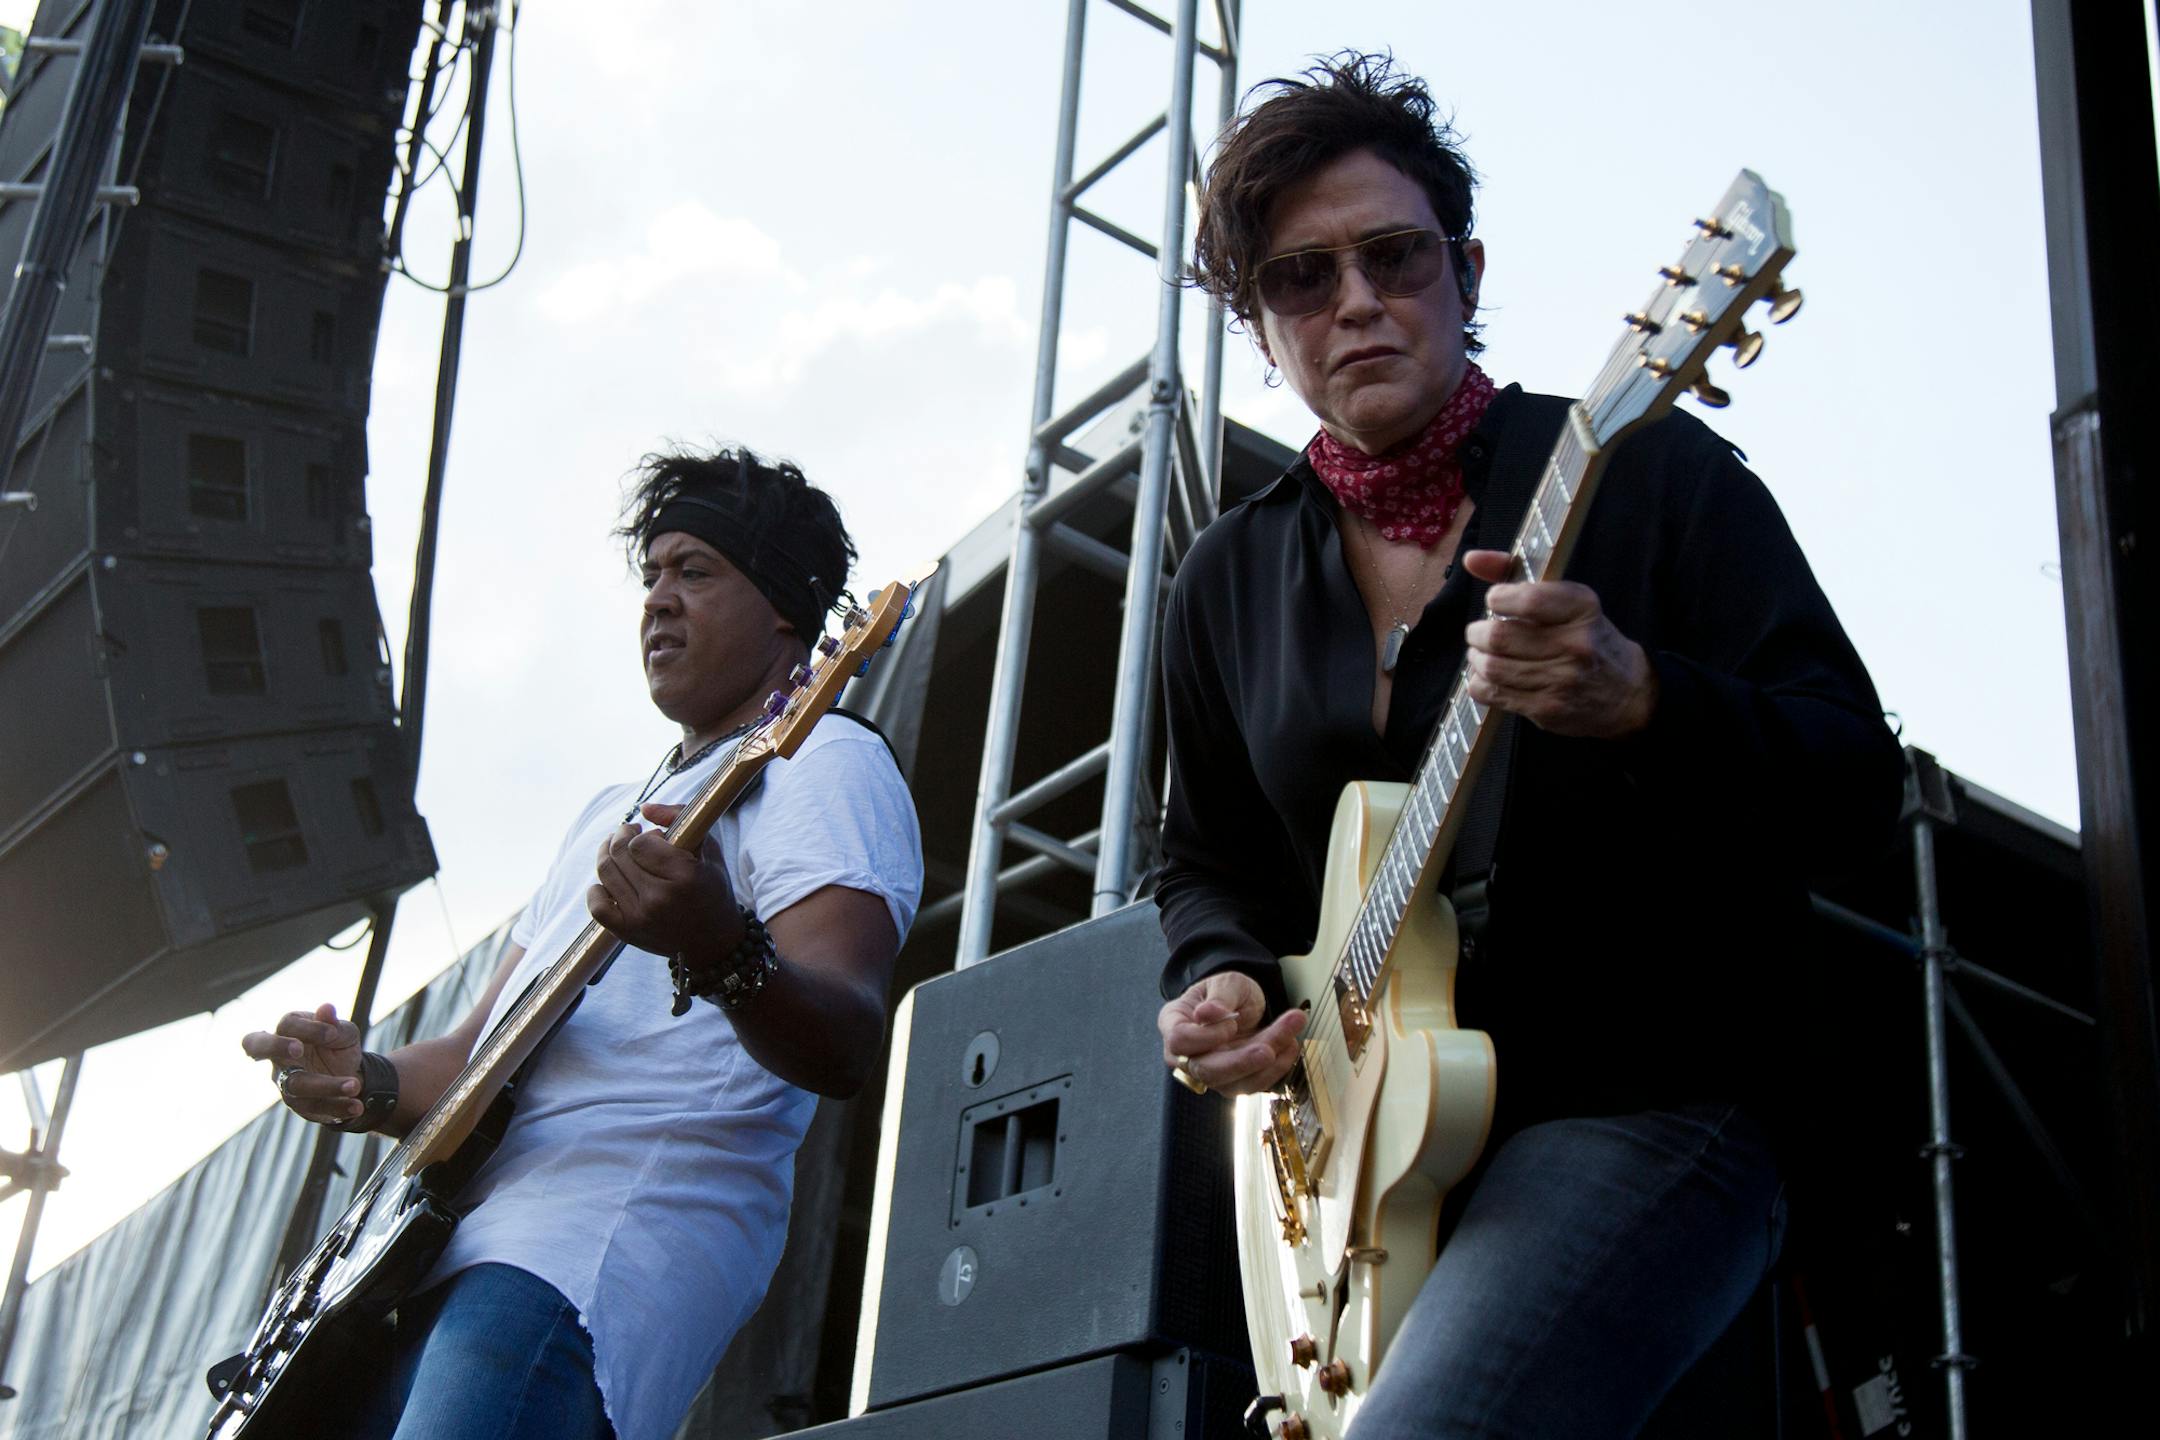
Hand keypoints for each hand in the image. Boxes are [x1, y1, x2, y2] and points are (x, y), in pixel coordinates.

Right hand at [241, 1002, 363, 1124]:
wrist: (349, 1071)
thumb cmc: (336, 1043)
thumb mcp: (342, 1031)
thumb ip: (333, 1023)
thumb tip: (327, 1009)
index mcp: (288, 1031)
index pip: (287, 1025)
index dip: (307, 1028)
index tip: (332, 1032)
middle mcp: (279, 1057)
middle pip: (258, 1047)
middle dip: (276, 1046)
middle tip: (297, 1048)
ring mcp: (285, 1083)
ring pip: (296, 1085)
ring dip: (327, 1086)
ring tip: (354, 1085)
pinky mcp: (300, 1105)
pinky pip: (315, 1108)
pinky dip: (337, 1107)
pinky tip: (356, 1106)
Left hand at [586, 802, 744, 959]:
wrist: (714, 941)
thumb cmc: (712, 889)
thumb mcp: (708, 849)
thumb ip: (679, 818)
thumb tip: (644, 808)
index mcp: (685, 876)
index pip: (640, 843)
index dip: (643, 835)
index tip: (653, 836)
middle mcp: (660, 898)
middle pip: (619, 854)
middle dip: (620, 836)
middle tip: (628, 833)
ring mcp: (640, 917)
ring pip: (605, 874)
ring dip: (607, 854)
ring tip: (617, 849)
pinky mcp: (627, 933)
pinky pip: (597, 905)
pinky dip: (597, 888)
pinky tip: (608, 881)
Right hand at [1157, 970, 1306, 1096]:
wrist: (1242, 1003)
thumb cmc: (1226, 991)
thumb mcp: (1225, 982)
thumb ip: (1219, 997)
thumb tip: (1206, 1013)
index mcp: (1174, 1023)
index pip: (1179, 1041)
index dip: (1205, 1038)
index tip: (1231, 1023)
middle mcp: (1186, 1055)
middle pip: (1205, 1070)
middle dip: (1240, 1062)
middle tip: (1268, 1050)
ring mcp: (1209, 1072)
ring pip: (1233, 1082)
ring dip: (1266, 1064)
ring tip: (1290, 1037)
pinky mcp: (1233, 1081)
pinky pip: (1253, 1084)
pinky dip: (1276, 1068)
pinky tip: (1290, 1045)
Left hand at [1459, 549, 1658, 737]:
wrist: (1628, 694)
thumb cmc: (1589, 640)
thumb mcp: (1568, 601)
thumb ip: (1516, 574)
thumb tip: (1472, 559)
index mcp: (1582, 609)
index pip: (1529, 600)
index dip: (1499, 598)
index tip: (1495, 600)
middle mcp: (1575, 645)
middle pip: (1500, 636)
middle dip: (1478, 632)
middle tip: (1480, 631)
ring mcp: (1561, 681)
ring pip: (1491, 667)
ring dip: (1477, 658)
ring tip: (1483, 653)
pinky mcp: (1546, 709)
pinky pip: (1491, 694)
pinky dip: (1480, 682)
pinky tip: (1491, 676)